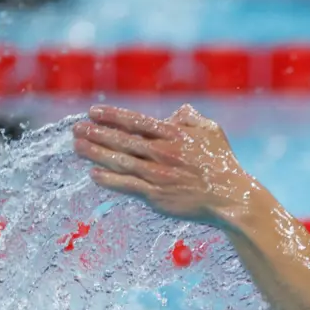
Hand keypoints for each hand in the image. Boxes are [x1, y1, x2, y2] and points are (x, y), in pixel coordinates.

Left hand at [73, 104, 257, 228]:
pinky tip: (94, 174)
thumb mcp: (212, 131)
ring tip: (77, 146)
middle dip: (96, 133)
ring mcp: (159, 175)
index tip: (93, 112)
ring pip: (120, 161)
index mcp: (174, 135)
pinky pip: (128, 186)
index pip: (136, 122)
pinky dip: (109, 180)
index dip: (112, 116)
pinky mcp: (158, 197)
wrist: (232, 198)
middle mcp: (163, 153)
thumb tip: (176, 111)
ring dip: (95, 153)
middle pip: (122, 140)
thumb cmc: (224, 164)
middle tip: (77, 128)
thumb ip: (191, 118)